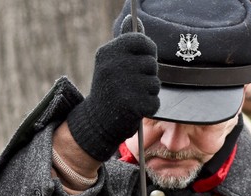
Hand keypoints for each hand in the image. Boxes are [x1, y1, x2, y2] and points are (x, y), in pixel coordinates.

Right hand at [66, 33, 160, 160]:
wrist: (96, 122)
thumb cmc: (108, 89)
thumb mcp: (111, 63)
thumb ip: (124, 42)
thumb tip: (131, 18)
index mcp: (108, 53)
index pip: (141, 41)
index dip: (148, 51)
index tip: (143, 60)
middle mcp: (114, 67)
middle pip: (152, 63)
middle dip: (147, 75)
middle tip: (131, 85)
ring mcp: (123, 86)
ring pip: (155, 84)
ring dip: (148, 93)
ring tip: (131, 97)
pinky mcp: (133, 105)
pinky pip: (155, 101)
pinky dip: (148, 107)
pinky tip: (134, 109)